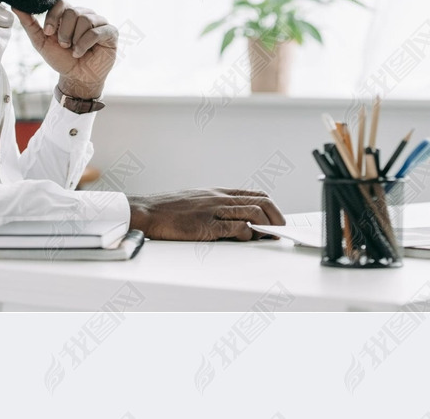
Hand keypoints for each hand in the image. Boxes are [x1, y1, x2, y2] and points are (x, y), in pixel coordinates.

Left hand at [12, 3, 117, 98]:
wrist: (77, 78)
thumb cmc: (61, 60)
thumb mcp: (41, 42)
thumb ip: (29, 24)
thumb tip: (15, 6)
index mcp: (69, 14)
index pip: (61, 3)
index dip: (53, 17)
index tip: (48, 33)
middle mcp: (85, 14)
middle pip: (73, 11)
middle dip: (64, 32)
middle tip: (64, 46)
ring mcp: (99, 21)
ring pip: (85, 20)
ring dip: (75, 40)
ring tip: (74, 50)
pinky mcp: (110, 31)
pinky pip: (97, 31)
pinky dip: (85, 44)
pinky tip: (81, 53)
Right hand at [127, 189, 283, 240]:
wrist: (149, 211)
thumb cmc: (172, 209)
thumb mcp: (199, 201)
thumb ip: (218, 208)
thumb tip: (239, 222)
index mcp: (219, 192)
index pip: (255, 194)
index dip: (271, 206)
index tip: (278, 219)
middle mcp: (219, 198)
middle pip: (259, 201)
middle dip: (275, 216)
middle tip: (280, 229)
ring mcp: (213, 210)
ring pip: (250, 212)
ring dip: (265, 225)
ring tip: (269, 235)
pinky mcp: (205, 225)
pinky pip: (232, 227)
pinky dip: (245, 232)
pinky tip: (248, 238)